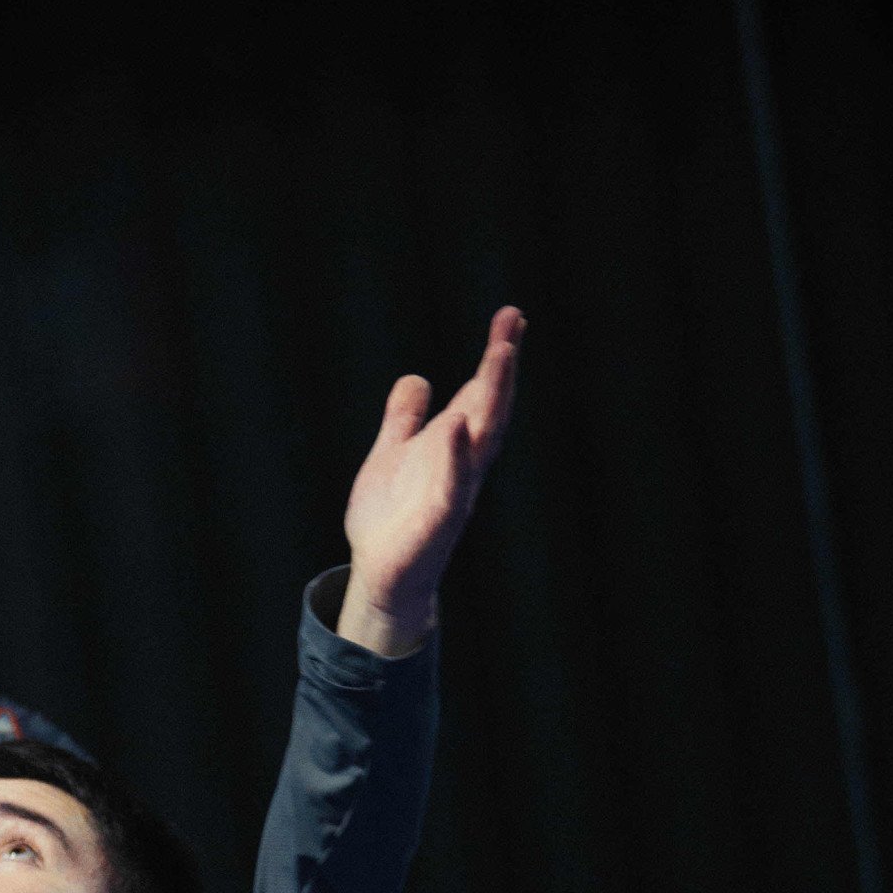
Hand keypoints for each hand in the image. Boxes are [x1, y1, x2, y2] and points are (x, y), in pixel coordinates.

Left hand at [338, 306, 524, 654]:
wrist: (381, 576)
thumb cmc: (391, 520)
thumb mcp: (393, 453)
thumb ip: (405, 418)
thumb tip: (416, 378)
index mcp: (452, 445)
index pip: (479, 393)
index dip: (496, 357)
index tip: (510, 316)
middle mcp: (462, 464)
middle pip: (489, 408)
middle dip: (501, 368)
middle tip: (511, 326)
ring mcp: (455, 491)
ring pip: (482, 439)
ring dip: (493, 398)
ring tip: (500, 355)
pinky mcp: (437, 521)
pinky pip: (452, 485)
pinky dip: (457, 455)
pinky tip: (458, 424)